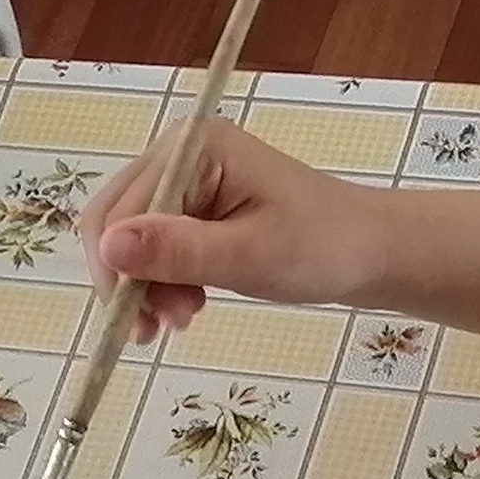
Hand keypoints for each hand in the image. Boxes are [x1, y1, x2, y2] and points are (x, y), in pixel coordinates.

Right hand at [76, 122, 378, 338]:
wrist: (370, 253)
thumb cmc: (323, 247)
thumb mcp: (250, 255)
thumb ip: (179, 251)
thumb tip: (109, 246)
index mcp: (193, 148)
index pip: (120, 209)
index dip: (116, 270)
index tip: (134, 324)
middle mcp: (180, 155)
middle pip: (115, 222)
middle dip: (129, 281)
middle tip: (155, 331)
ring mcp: (186, 180)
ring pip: (129, 241)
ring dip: (145, 288)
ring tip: (182, 320)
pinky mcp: (193, 207)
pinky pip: (152, 248)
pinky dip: (161, 283)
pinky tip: (187, 306)